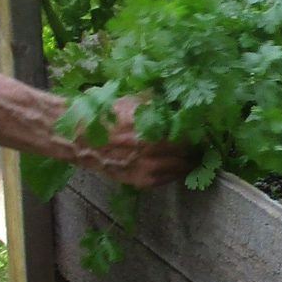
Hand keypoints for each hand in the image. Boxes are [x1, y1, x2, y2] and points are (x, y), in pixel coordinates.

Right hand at [68, 94, 188, 189]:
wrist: (81, 139)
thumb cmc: (107, 116)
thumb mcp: (133, 101)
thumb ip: (157, 103)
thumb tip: (180, 103)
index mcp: (150, 124)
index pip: (185, 131)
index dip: (196, 131)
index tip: (200, 129)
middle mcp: (150, 147)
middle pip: (186, 151)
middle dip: (195, 148)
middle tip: (200, 145)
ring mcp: (145, 166)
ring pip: (180, 168)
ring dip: (188, 162)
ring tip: (193, 157)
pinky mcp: (140, 180)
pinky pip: (166, 179)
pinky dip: (175, 172)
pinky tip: (177, 166)